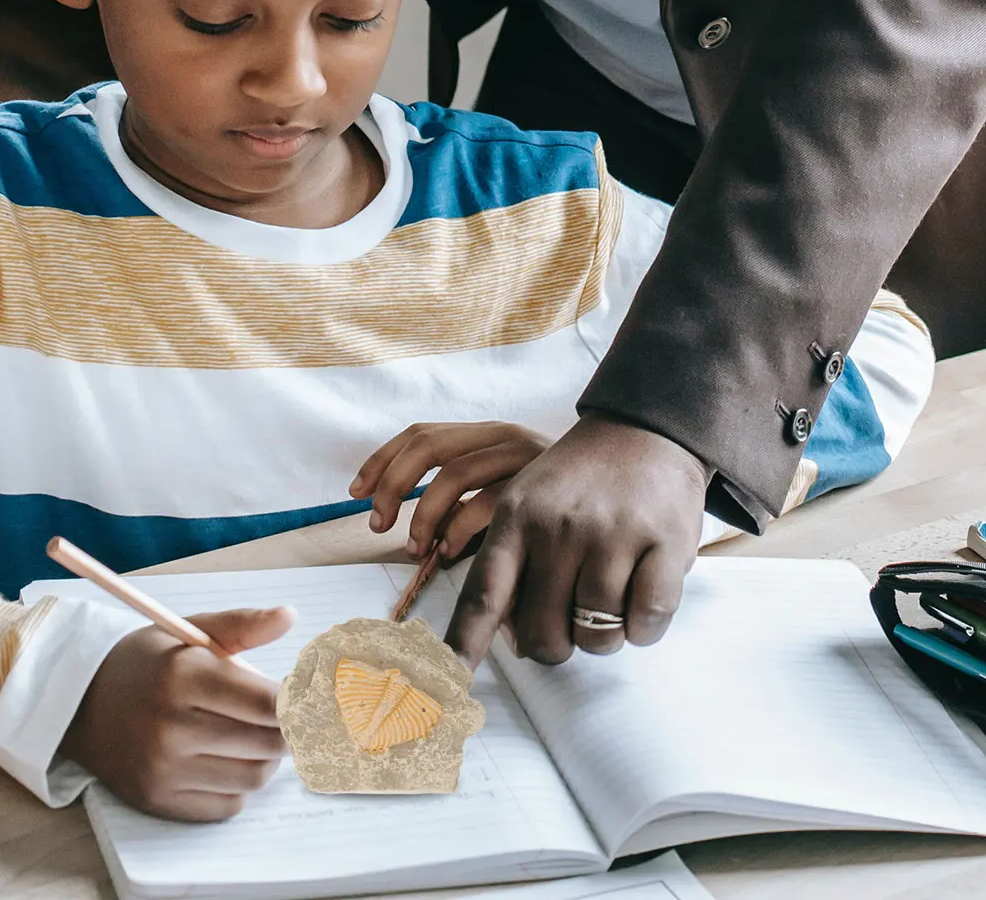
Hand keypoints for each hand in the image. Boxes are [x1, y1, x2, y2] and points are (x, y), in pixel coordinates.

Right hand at [61, 606, 293, 821]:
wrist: (82, 705)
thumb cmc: (147, 663)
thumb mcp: (190, 631)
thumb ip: (243, 625)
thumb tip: (289, 616)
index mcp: (184, 677)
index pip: (268, 702)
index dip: (297, 701)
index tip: (304, 694)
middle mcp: (172, 728)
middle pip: (268, 742)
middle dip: (288, 729)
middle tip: (286, 716)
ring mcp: (164, 770)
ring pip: (253, 776)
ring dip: (268, 757)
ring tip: (258, 735)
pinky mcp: (158, 800)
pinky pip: (227, 805)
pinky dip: (241, 786)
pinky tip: (231, 760)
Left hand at [350, 421, 549, 560]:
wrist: (630, 478)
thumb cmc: (561, 500)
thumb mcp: (507, 491)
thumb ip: (467, 503)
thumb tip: (412, 538)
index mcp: (488, 433)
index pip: (422, 432)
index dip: (383, 459)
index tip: (356, 491)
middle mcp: (503, 436)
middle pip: (430, 445)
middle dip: (393, 484)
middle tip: (376, 524)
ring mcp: (524, 457)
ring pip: (455, 473)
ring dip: (423, 514)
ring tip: (414, 548)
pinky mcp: (542, 484)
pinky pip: (488, 501)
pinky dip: (459, 528)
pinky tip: (451, 553)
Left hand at [445, 414, 707, 667]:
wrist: (647, 427)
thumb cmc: (582, 481)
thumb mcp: (530, 500)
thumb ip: (513, 564)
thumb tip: (507, 638)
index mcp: (516, 515)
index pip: (483, 596)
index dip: (464, 646)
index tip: (447, 683)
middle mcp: (558, 526)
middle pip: (543, 638)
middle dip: (557, 643)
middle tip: (572, 612)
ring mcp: (612, 534)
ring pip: (597, 639)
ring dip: (606, 632)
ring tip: (614, 588)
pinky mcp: (663, 543)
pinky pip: (645, 624)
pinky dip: (644, 625)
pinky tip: (644, 587)